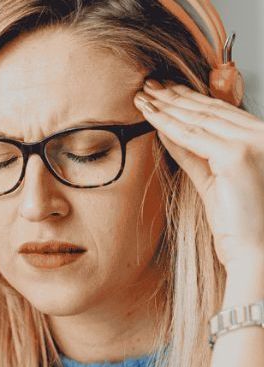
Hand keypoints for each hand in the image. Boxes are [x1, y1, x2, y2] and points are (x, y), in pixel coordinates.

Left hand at [137, 80, 263, 274]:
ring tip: (143, 95)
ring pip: (198, 118)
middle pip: (210, 110)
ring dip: (166, 105)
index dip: (191, 99)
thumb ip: (195, 154)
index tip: (167, 90)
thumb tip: (169, 132)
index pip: (222, 112)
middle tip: (149, 84)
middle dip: (175, 96)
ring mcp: (252, 143)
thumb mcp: (215, 180)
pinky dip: (166, 122)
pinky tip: (149, 113)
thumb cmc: (241, 225)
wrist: (258, 254)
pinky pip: (191, 135)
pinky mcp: (236, 156)